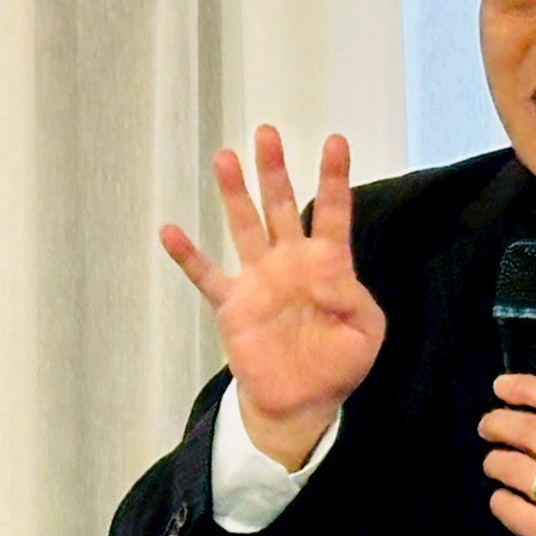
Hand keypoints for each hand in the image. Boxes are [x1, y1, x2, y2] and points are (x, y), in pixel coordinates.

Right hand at [160, 128, 385, 470]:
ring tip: (225, 158)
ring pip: (245, 226)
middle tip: (267, 132)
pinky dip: (188, 256)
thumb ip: (354, 301)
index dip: (333, 178)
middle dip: (274, 170)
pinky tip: (170, 231)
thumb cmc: (339, 364)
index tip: (334, 141)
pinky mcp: (233, 304)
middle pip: (281, 206)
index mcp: (328, 264)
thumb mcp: (364, 332)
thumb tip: (330, 280)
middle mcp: (290, 262)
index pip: (332, 212)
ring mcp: (259, 279)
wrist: (301, 402)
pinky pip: (206, 275)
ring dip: (234, 194)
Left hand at [480, 374, 535, 535]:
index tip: (501, 386)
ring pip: (510, 466)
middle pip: (527, 429)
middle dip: (497, 422)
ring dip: (494, 461)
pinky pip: (507, 506)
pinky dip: (500, 500)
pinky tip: (507, 500)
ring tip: (495, 464)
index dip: (526, 387)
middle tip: (487, 427)